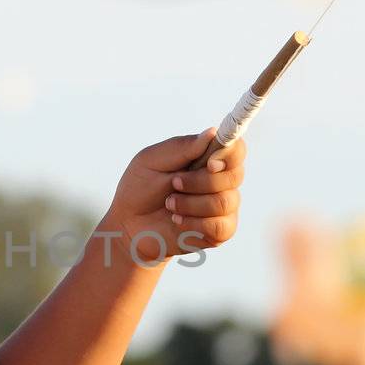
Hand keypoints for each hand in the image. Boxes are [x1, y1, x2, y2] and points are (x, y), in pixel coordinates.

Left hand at [103, 128, 243, 263]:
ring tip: (170, 204)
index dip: (229, 154)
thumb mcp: (152, 161)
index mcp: (208, 159)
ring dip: (191, 203)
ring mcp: (222, 207)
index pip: (236, 150)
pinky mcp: (218, 232)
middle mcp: (221, 181)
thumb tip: (212, 132)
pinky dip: (195, 223)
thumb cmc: (140, 188)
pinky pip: (221, 226)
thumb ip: (181, 147)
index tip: (209, 163)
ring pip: (225, 202)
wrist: (128, 224)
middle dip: (200, 181)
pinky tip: (178, 221)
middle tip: (174, 183)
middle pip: (234, 176)